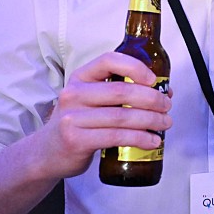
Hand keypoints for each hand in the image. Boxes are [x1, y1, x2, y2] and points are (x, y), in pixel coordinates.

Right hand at [39, 52, 171, 178]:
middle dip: (152, 99)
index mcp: (80, 78)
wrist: (46, 152)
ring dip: (151, 120)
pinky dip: (140, 138)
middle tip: (166, 106)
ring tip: (165, 123)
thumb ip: (117, 92)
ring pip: (122, 116)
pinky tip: (152, 141)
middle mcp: (73, 94)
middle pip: (121, 91)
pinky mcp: (77, 140)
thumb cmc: (77, 123)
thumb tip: (162, 91)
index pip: (109, 60)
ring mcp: (73, 118)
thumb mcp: (89, 99)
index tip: (154, 80)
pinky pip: (117, 137)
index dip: (135, 67)